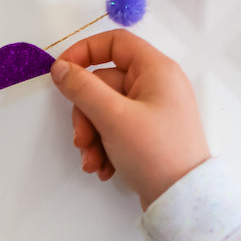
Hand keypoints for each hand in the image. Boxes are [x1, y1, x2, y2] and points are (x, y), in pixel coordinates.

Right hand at [50, 29, 210, 210]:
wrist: (180, 198)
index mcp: (154, 70)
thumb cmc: (154, 152)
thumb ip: (83, 89)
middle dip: (85, 116)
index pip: (115, 43)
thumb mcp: (112, 118)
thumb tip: (60, 68)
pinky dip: (103, 148)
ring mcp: (151, 111)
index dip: (84, 52)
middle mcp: (155, 85)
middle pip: (103, 85)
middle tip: (81, 141)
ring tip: (92, 162)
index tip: (60, 73)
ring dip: (91, 137)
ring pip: (105, 112)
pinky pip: (115, 130)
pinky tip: (104, 167)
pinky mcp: (147, 134)